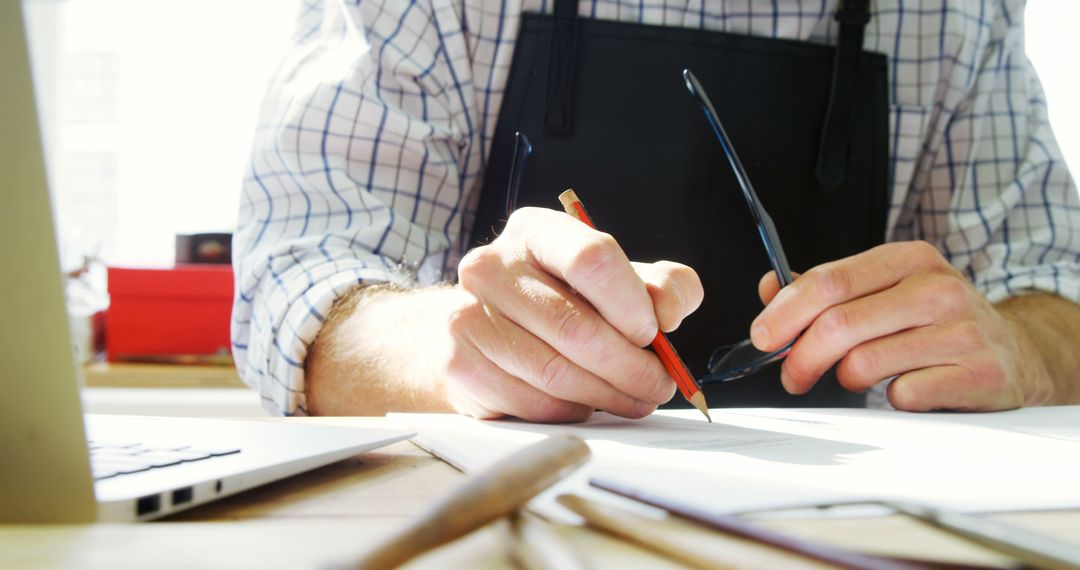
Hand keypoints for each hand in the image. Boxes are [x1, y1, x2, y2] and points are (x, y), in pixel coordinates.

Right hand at [447, 207, 701, 420]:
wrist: (479, 329)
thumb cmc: (557, 301)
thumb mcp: (616, 282)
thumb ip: (661, 286)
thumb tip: (670, 310)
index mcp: (535, 232)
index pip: (592, 257)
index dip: (632, 304)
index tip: (653, 332)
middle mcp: (491, 266)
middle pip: (576, 326)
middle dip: (630, 367)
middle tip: (658, 385)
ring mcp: (466, 315)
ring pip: (555, 372)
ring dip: (607, 396)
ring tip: (633, 400)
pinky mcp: (459, 363)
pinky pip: (531, 402)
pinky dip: (570, 412)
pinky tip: (584, 404)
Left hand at [750, 241, 1049, 410]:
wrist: (1015, 353)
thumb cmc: (937, 323)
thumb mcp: (885, 291)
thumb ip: (827, 289)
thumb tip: (769, 286)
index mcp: (909, 259)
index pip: (830, 281)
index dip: (785, 312)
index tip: (762, 337)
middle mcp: (938, 288)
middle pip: (839, 324)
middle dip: (801, 357)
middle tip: (792, 376)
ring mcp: (962, 330)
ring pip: (864, 363)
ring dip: (846, 378)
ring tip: (857, 377)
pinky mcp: (978, 373)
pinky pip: (903, 394)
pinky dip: (891, 398)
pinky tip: (904, 387)